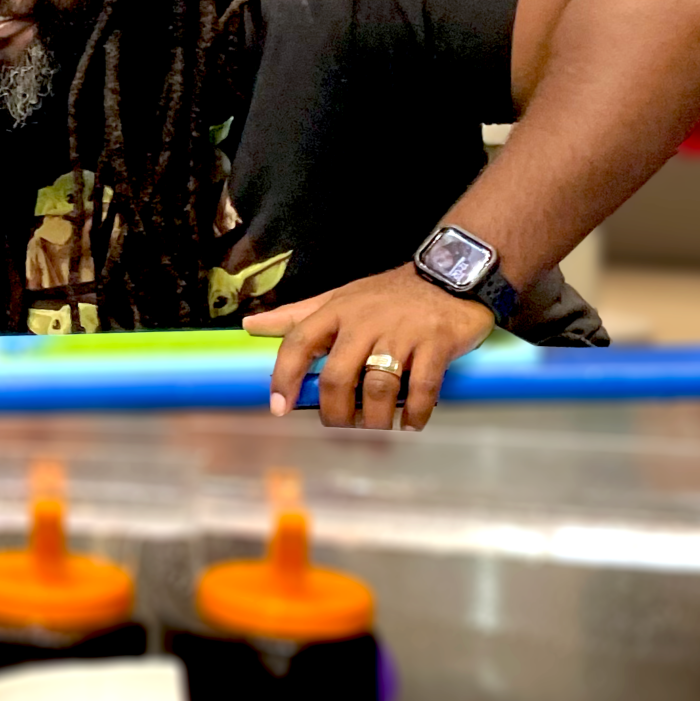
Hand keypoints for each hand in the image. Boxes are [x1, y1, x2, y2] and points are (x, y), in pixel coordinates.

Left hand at [248, 264, 494, 430]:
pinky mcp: (436, 343)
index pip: (299, 343)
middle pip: (338, 376)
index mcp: (337, 311)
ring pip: (378, 387)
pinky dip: (416, 412)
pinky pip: (423, 387)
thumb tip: (251, 326)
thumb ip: (297, 315)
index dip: (284, 377)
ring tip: (376, 427)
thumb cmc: (387, 294)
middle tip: (340, 425)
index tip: (279, 407)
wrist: (448, 273)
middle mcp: (365, 322)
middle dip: (335, 411)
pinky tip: (412, 422)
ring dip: (374, 418)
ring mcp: (402, 333)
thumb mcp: (339, 297)